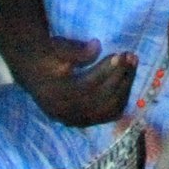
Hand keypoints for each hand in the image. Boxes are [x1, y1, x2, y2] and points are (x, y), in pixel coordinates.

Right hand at [14, 34, 137, 126]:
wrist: (35, 72)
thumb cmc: (48, 56)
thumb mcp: (56, 48)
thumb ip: (75, 50)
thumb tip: (96, 47)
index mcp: (54, 95)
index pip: (87, 86)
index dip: (105, 70)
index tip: (119, 54)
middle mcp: (65, 112)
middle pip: (101, 99)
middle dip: (119, 77)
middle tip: (131, 56)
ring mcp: (75, 119)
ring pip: (108, 109)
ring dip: (125, 87)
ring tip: (132, 63)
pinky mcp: (85, 120)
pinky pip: (109, 115)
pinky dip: (121, 98)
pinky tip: (127, 80)